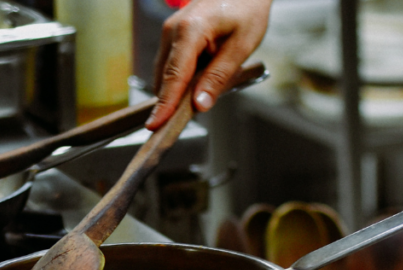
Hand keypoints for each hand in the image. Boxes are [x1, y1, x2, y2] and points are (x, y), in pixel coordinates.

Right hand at [146, 0, 271, 130]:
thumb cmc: (246, 11)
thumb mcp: (241, 46)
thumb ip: (219, 76)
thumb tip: (200, 105)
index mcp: (190, 30)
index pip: (174, 76)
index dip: (164, 104)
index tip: (155, 125)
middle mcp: (172, 30)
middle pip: (165, 77)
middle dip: (171, 102)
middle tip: (181, 123)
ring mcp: (170, 32)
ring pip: (166, 73)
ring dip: (179, 90)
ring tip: (201, 95)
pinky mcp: (172, 36)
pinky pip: (171, 65)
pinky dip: (182, 79)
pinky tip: (200, 81)